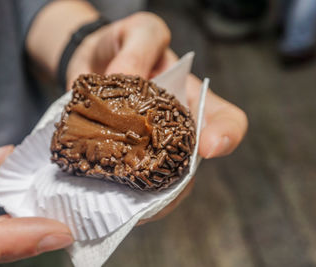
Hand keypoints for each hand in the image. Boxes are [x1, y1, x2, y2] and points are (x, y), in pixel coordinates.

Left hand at [68, 12, 247, 222]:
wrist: (89, 63)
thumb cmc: (122, 46)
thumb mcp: (138, 31)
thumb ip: (139, 47)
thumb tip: (126, 78)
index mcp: (188, 99)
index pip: (224, 119)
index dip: (226, 135)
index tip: (210, 148)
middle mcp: (173, 130)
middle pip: (188, 165)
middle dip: (175, 181)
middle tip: (150, 184)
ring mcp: (147, 149)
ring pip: (157, 184)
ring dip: (143, 195)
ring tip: (123, 196)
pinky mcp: (119, 160)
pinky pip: (123, 184)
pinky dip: (115, 191)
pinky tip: (102, 192)